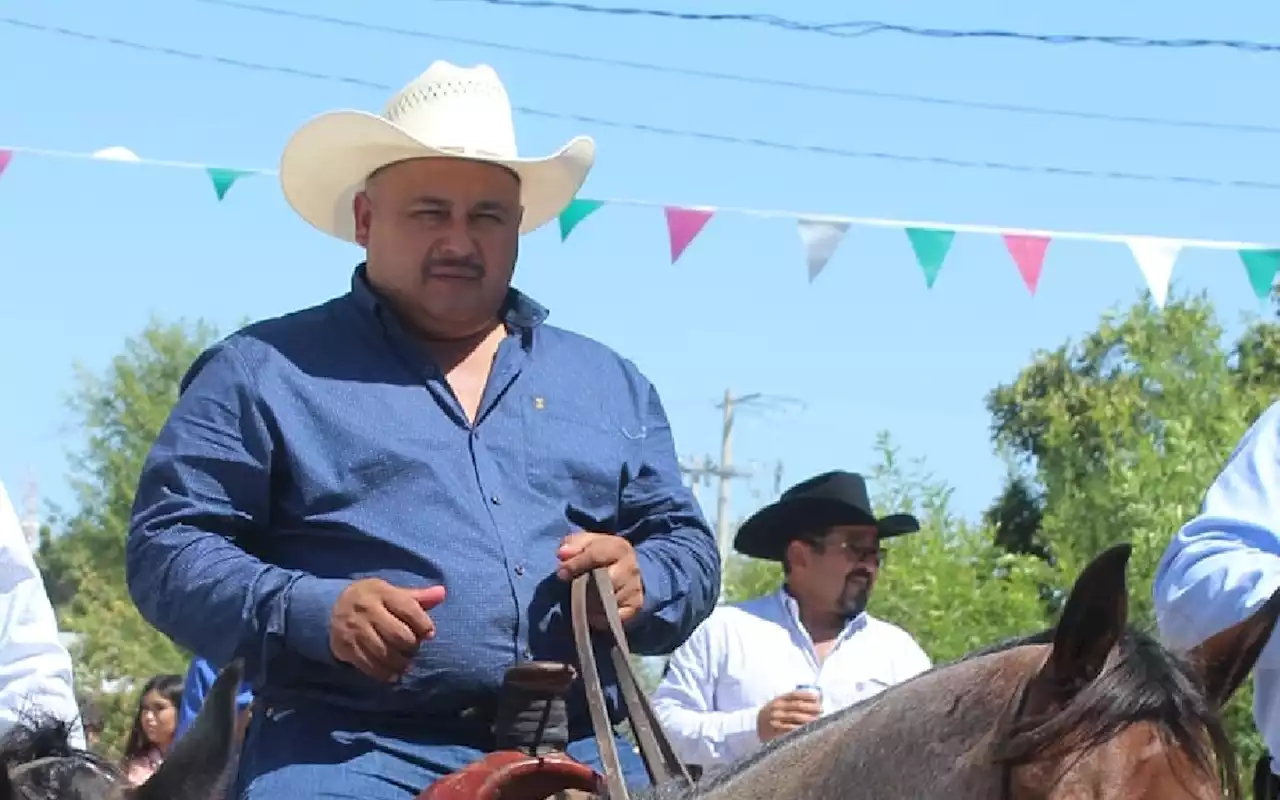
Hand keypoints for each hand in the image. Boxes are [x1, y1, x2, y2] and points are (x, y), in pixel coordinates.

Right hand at [328, 578, 445, 681]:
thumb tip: (442, 593)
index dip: (423, 623)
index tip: (430, 634)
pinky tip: (393, 675)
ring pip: (383, 652)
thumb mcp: (392, 592)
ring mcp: (354, 629)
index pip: (407, 607)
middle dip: (411, 646)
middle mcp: (366, 610)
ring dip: (399, 663)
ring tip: (406, 664)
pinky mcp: (345, 647)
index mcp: (381, 592)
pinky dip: (383, 674)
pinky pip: (368, 665)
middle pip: (397, 634)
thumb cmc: (372, 600)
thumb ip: (417, 597)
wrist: (331, 607)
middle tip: (415, 649)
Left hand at [556, 532, 642, 630]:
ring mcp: (635, 587)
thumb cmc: (599, 554)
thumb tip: (563, 554)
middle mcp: (632, 567)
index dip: (575, 564)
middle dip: (585, 586)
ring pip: (608, 601)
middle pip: (604, 582)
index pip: (595, 555)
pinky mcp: (636, 605)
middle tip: (574, 589)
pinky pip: (614, 617)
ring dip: (591, 603)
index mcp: (619, 547)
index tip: (561, 573)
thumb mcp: (585, 543)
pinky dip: (601, 616)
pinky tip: (594, 610)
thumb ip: (573, 544)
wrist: (624, 567)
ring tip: (584, 598)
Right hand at [756, 690, 821, 741]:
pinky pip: (790, 728)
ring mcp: (775, 718)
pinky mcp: (775, 729)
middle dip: (811, 707)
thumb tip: (813, 699)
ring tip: (818, 719)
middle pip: (797, 705)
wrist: (756, 725)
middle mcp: (777, 707)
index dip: (806, 695)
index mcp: (778, 699)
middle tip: (821, 709)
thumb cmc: (773, 713)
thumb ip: (791, 701)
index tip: (817, 698)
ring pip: (795, 717)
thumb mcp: (778, 704)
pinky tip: (808, 728)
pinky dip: (800, 728)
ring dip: (808, 718)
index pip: (794, 695)